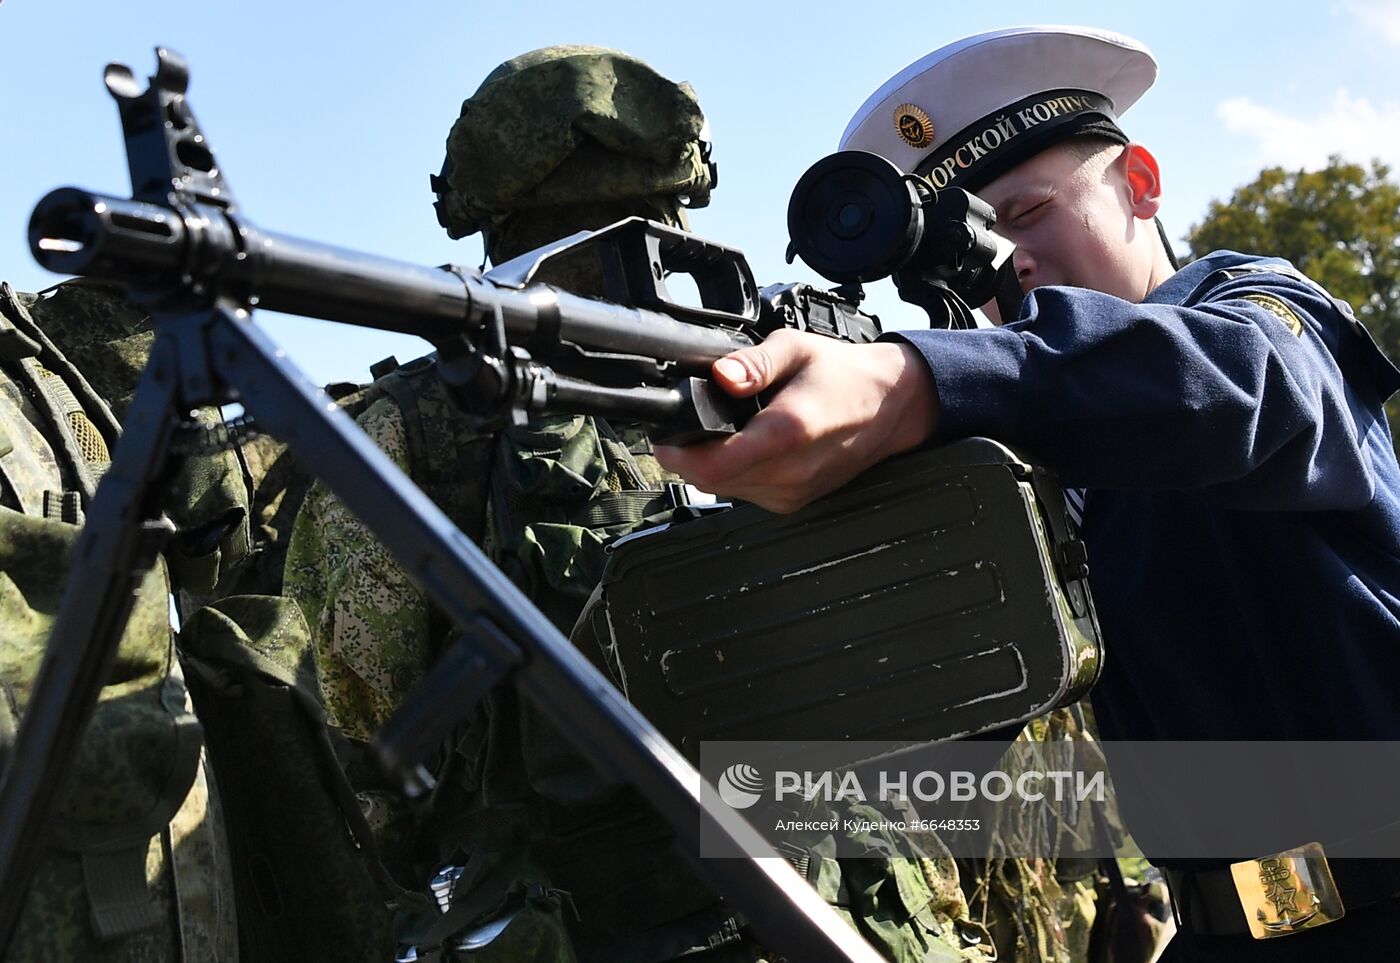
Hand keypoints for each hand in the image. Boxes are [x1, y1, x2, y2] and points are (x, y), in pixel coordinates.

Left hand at [655, 330, 937, 512]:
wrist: (892, 406)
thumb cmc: (845, 375)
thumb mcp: (797, 348)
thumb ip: (753, 362)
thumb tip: (719, 376)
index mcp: (787, 433)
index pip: (712, 465)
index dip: (677, 454)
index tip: (664, 437)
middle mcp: (791, 473)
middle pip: (711, 480)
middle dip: (689, 456)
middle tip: (683, 428)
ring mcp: (793, 493)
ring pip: (725, 491)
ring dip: (711, 467)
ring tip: (716, 433)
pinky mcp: (795, 503)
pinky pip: (746, 494)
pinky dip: (734, 474)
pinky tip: (744, 447)